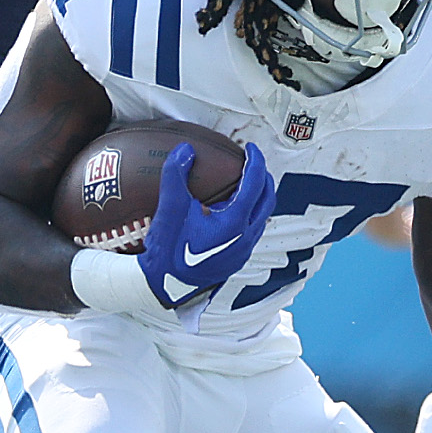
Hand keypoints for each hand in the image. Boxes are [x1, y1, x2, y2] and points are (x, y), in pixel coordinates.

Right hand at [137, 140, 276, 309]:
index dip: (255, 161)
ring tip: (244, 184)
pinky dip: (250, 213)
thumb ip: (176, 175)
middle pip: (267, 199)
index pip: (255, 183)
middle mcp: (245, 237)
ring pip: (262, 217)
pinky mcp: (237, 260)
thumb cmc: (167, 249)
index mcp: (234, 223)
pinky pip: (253, 230)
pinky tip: (232, 211)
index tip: (250, 148)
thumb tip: (186, 150)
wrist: (164, 284)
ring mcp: (243, 251)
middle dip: (263, 177)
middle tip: (252, 163)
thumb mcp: (169, 209)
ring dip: (258, 197)